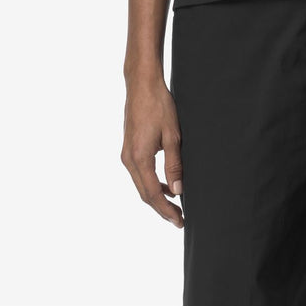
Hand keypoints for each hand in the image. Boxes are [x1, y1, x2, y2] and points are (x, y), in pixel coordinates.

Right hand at [121, 75, 183, 227]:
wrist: (142, 84)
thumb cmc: (159, 105)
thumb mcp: (172, 135)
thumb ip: (174, 165)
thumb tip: (177, 191)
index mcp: (139, 158)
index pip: (152, 194)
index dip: (166, 210)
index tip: (179, 221)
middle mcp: (128, 159)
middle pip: (144, 193)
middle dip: (162, 208)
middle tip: (179, 219)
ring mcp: (126, 154)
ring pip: (141, 184)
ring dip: (156, 196)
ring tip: (175, 204)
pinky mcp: (128, 148)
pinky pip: (139, 173)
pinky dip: (151, 182)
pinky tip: (165, 183)